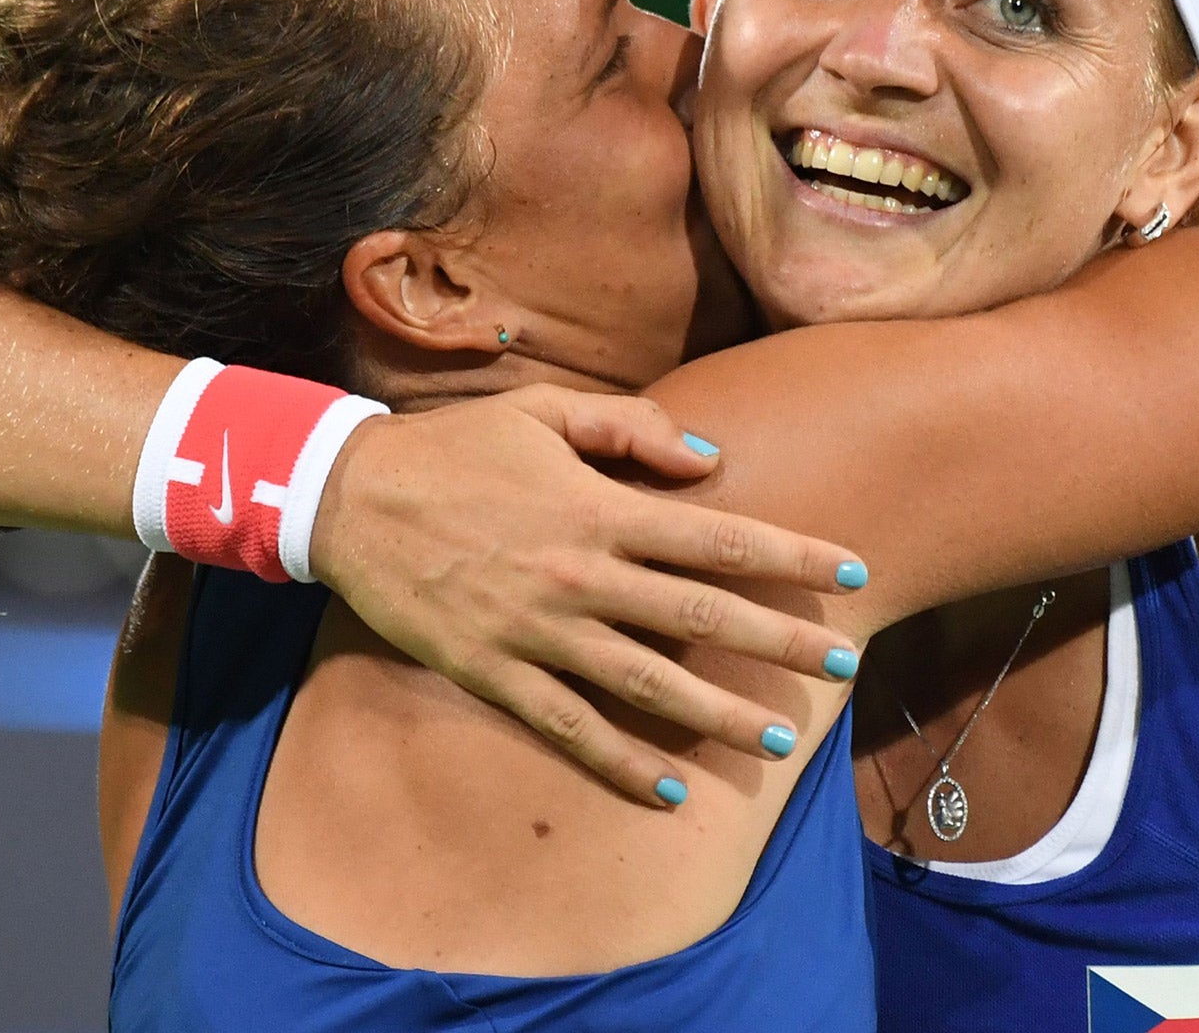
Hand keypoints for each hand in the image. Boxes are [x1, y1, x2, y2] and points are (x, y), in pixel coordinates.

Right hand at [308, 384, 868, 805]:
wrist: (348, 497)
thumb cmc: (454, 446)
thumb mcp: (543, 412)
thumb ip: (631, 430)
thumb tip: (710, 461)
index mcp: (599, 508)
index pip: (719, 535)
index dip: (792, 555)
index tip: (851, 570)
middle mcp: (581, 575)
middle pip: (702, 616)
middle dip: (780, 643)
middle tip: (842, 666)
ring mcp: (538, 631)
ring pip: (648, 683)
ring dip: (718, 714)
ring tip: (778, 741)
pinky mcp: (495, 672)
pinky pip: (570, 728)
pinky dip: (622, 762)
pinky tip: (670, 787)